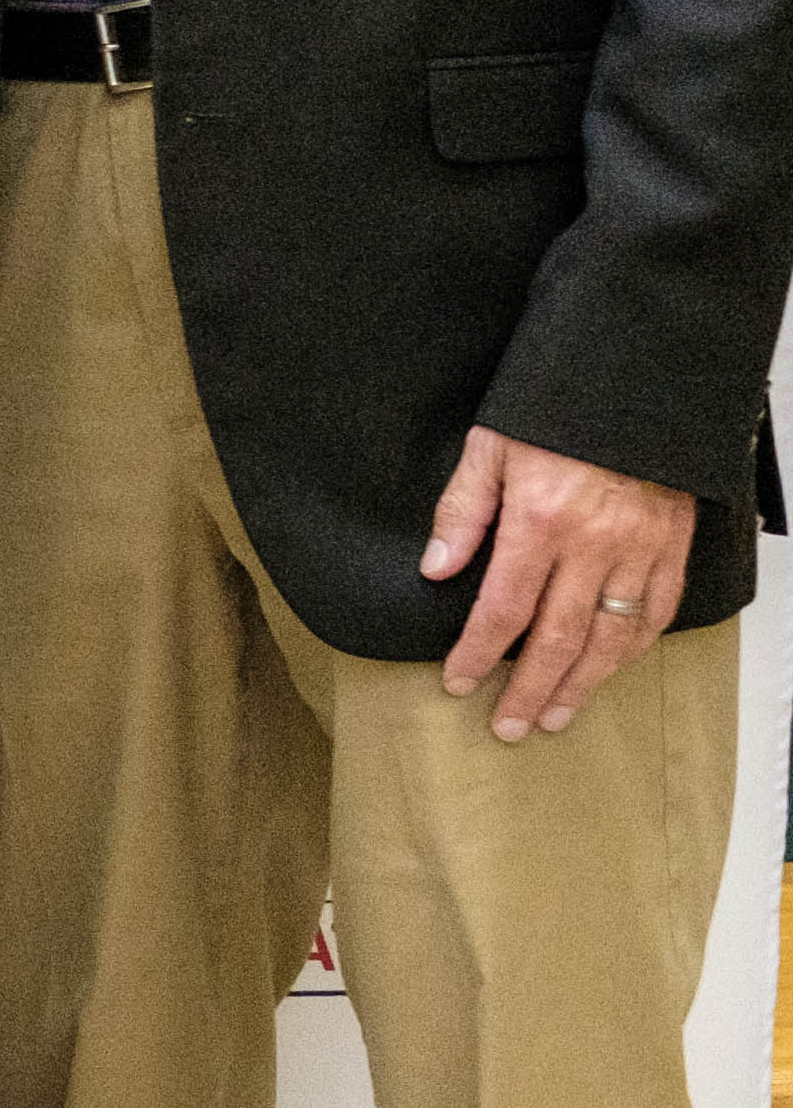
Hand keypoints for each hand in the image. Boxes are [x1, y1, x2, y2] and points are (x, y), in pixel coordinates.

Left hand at [426, 427, 702, 739]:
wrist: (635, 381)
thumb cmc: (556, 410)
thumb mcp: (489, 447)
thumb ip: (461, 510)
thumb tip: (435, 569)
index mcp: (540, 521)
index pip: (503, 609)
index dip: (477, 653)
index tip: (457, 682)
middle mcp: (594, 545)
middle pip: (558, 638)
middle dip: (529, 689)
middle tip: (508, 726)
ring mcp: (639, 550)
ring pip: (612, 638)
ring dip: (583, 685)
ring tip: (556, 716)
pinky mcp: (672, 546)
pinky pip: (657, 612)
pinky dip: (635, 650)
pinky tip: (613, 671)